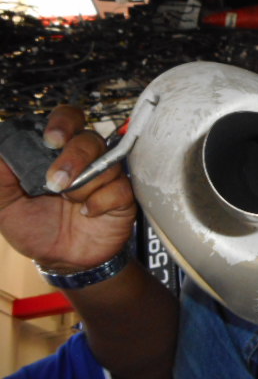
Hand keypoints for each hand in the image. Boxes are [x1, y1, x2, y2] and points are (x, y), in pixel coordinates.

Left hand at [0, 106, 136, 270]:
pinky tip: (87, 213)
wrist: (62, 261)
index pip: (69, 119)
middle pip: (91, 139)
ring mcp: (107, 177)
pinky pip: (121, 188)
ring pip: (107, 164)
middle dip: (74, 158)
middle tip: (56, 183)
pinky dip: (101, 202)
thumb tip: (1, 150)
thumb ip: (1, 178)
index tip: (51, 139)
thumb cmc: (36, 229)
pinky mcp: (123, 197)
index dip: (64, 122)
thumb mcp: (5, 206)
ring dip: (84, 186)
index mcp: (58, 153)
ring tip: (71, 204)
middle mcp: (86, 159)